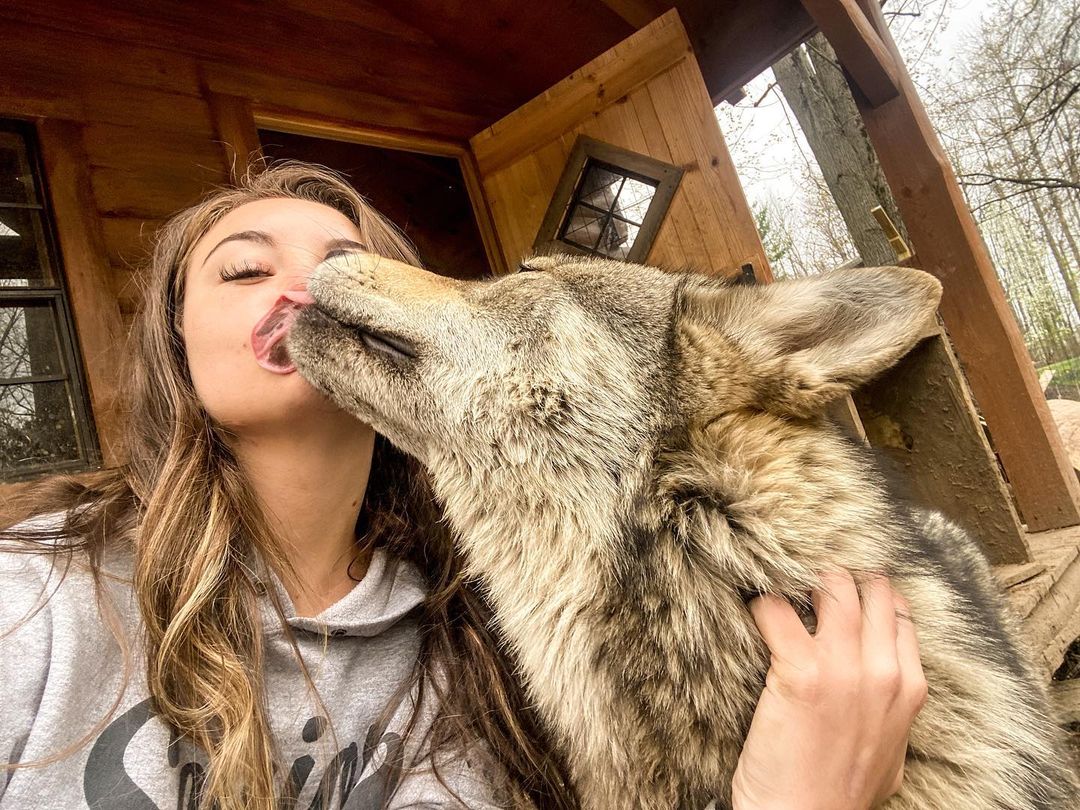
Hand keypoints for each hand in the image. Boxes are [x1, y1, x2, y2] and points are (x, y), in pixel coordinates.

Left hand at [731, 571, 927, 809]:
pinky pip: (775, 609)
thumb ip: (893, 711)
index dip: (871, 592)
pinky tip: (751, 607)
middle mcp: (883, 670)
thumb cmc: (839, 794)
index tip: (846, 586)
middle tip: (808, 573)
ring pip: (832, 585)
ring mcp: (842, 667)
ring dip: (803, 577)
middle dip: (839, 575)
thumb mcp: (890, 751)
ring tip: (780, 579)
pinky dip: (760, 602)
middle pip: (870, 588)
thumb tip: (886, 686)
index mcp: (909, 689)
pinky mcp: (799, 669)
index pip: (899, 613)